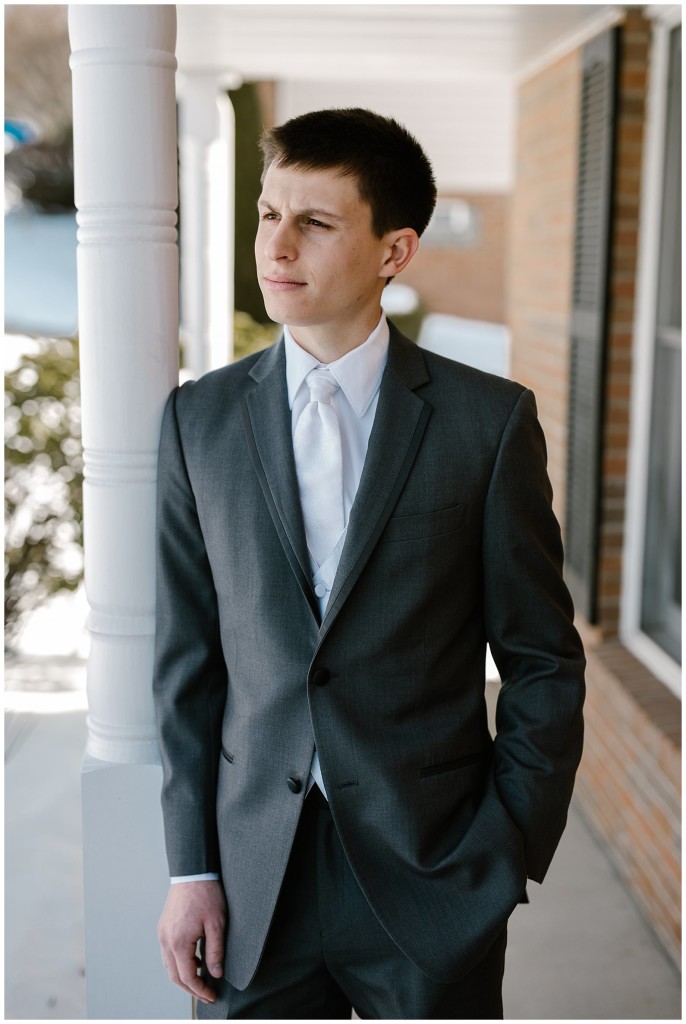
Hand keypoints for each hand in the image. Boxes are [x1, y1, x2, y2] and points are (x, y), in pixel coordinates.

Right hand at [158, 880, 226, 1003]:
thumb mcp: (217, 924)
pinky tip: (194, 960)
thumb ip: (216, 951)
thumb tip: (217, 973)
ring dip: (183, 977)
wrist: (193, 871)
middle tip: (207, 994)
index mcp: (178, 942)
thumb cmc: (206, 894)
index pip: (187, 977)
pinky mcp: (164, 927)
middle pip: (175, 976)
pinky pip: (168, 953)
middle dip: (191, 988)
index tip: (212, 995)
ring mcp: (162, 933)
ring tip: (201, 980)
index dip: (200, 990)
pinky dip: (179, 962)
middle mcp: (166, 940)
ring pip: (169, 966)